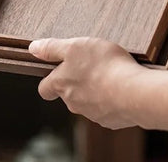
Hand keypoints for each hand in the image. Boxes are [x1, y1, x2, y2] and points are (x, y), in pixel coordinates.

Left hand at [29, 37, 145, 128]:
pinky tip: (122, 87)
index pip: (45, 88)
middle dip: (76, 82)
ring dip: (95, 90)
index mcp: (62, 84)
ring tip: (110, 74)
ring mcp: (92, 114)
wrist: (134, 92)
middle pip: (68, 94)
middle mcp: (74, 102)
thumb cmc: (104, 66)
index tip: (56, 73)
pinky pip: (107, 109)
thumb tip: (33, 48)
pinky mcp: (111, 120)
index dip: (49, 80)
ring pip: (88, 101)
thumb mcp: (75, 46)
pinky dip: (111, 99)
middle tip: (91, 67)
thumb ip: (53, 47)